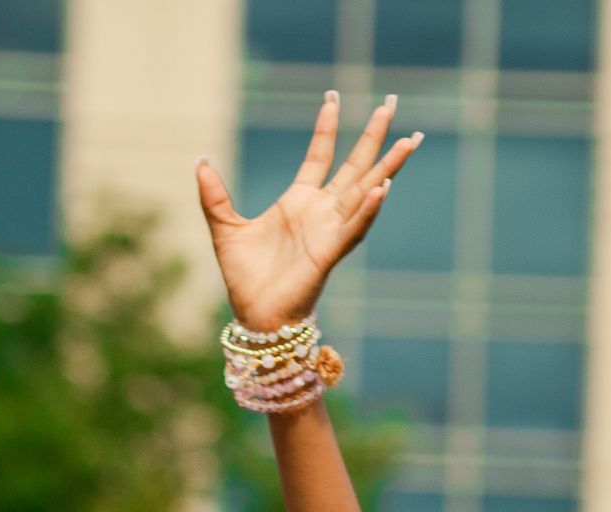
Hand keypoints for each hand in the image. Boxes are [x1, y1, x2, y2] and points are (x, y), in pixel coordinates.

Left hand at [199, 92, 421, 330]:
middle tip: (392, 102)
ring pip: (367, 190)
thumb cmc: (246, 277)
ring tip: (410, 140)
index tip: (333, 97)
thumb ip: (214, 196)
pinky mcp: (331, 252)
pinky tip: (384, 188)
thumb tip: (200, 161)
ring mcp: (331, 230)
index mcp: (300, 201)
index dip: (326, 127)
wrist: (255, 315)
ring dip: (388, 167)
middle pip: (356, 164)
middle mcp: (322, 210)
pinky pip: (355, 227)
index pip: (319, 154)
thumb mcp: (225, 228)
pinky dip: (369, 208)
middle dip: (374, 135)